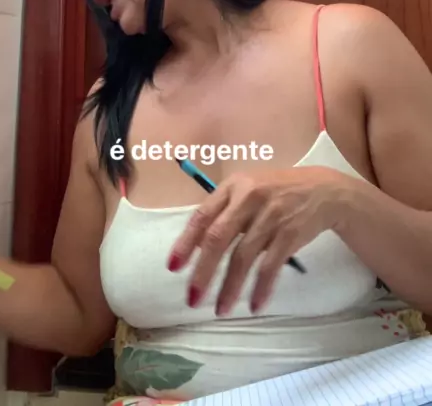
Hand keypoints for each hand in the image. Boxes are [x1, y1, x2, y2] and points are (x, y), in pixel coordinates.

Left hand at [167, 166, 347, 315]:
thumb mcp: (247, 189)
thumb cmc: (276, 192)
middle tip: (192, 298)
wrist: (323, 190)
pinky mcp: (290, 233)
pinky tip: (254, 305)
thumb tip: (196, 248)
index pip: (203, 215)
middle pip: (219, 238)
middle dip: (203, 271)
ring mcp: (271, 216)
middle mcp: (249, 198)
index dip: (186, 243)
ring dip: (230, 287)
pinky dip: (261, 288)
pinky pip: (270, 266)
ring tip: (221, 310)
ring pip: (243, 257)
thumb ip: (224, 212)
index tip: (173, 268)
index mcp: (233, 186)